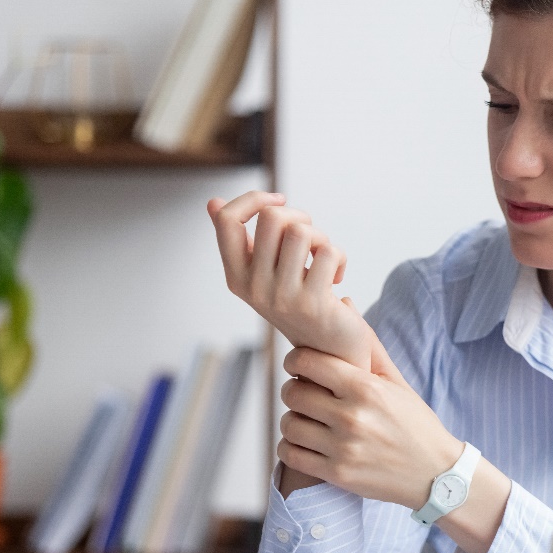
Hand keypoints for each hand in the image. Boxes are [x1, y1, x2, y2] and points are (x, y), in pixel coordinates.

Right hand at [207, 190, 371, 370]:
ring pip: (302, 231)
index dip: (253, 199)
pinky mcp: (313, 302)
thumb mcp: (263, 274)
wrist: (328, 353)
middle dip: (299, 216)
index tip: (279, 199)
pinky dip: (340, 258)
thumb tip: (212, 202)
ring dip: (321, 238)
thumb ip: (241, 241)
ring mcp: (282, 296)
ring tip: (322, 258)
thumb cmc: (297, 304)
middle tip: (310, 238)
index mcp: (236, 277)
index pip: (227, 220)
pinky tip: (337, 277)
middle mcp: (254, 287)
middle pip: (271, 217)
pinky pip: (329, 253)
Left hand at [275, 336, 464, 509]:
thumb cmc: (415, 423)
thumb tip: (344, 302)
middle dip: (293, 390)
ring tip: (306, 419)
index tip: (299, 365)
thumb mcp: (396, 382)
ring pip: (289, 425)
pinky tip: (304, 443)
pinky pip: (290, 455)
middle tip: (304, 393)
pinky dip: (290, 447)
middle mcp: (353, 417)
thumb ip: (366, 345)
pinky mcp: (338, 474)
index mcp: (367, 388)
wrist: (435, 474)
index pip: (308, 362)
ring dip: (292, 420)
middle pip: (292, 393)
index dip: (295, 360)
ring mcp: (344, 448)